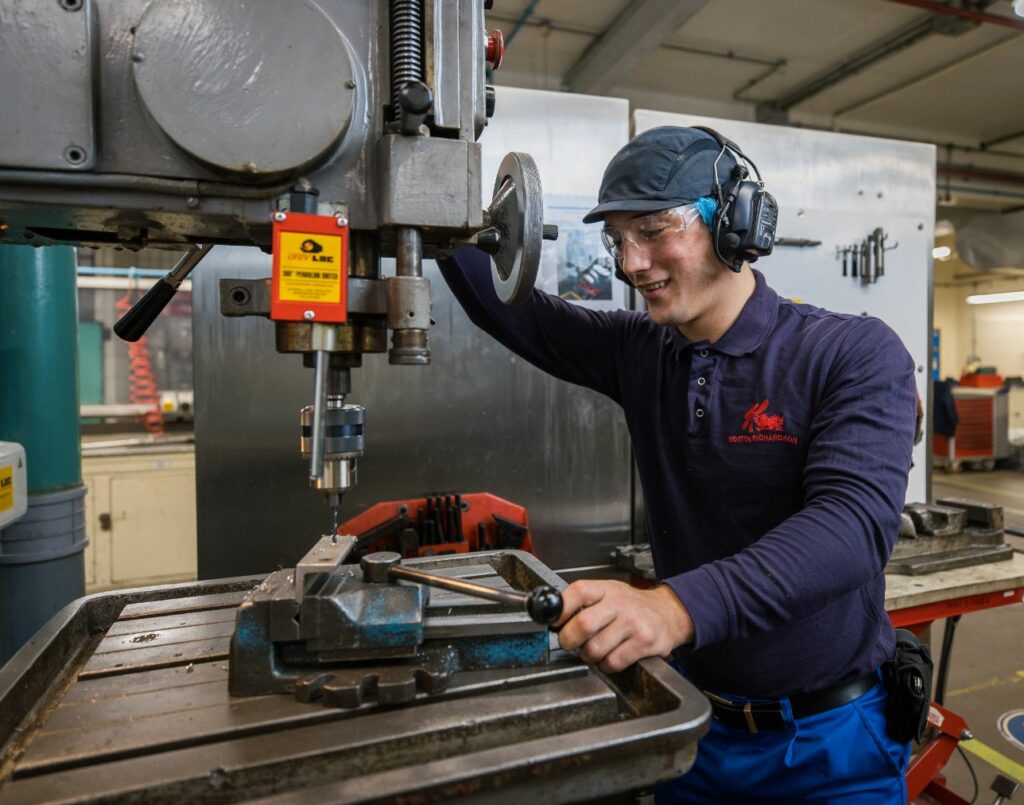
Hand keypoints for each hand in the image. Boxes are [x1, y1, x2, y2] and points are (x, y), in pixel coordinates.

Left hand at [554, 580, 694, 673]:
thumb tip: (552, 617)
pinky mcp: (645, 643)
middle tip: (568, 643)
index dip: (560, 609)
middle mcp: (620, 604)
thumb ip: (583, 602)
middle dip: (568, 640)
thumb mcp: (608, 593)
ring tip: (594, 650)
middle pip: (583, 624)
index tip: (553, 622)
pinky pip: (613, 662)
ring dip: (588, 656)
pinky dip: (606, 665)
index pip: (578, 592)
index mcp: (607, 589)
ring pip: (595, 648)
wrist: (669, 613)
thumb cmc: (632, 606)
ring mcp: (634, 623)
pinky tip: (610, 657)